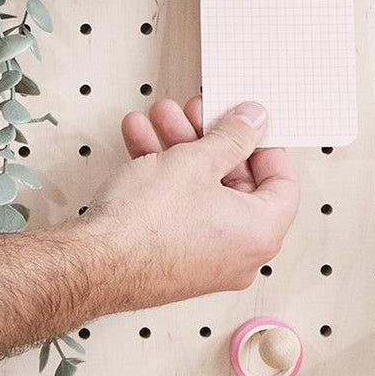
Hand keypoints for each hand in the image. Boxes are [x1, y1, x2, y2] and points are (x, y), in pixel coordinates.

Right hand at [85, 97, 298, 305]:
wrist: (93, 262)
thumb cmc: (146, 224)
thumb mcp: (196, 161)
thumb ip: (232, 137)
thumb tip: (253, 122)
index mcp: (260, 232)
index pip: (282, 181)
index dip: (262, 143)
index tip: (242, 121)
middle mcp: (238, 252)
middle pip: (234, 181)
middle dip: (206, 138)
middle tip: (191, 113)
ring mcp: (203, 258)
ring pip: (199, 191)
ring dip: (178, 150)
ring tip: (157, 120)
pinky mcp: (171, 256)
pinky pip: (178, 209)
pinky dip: (163, 177)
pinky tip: (140, 144)